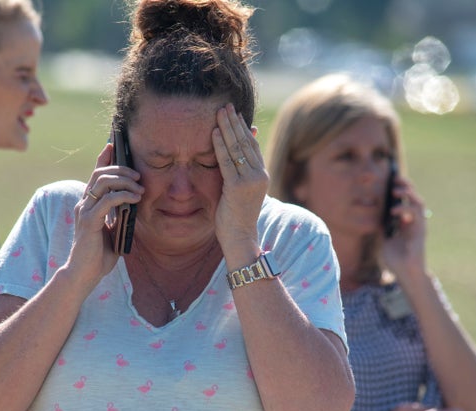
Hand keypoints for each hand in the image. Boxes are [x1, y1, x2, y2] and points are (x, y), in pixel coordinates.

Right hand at [67, 142, 143, 287]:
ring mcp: (85, 211)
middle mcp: (84, 203)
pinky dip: (123, 196)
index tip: (114, 144)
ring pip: (103, 182)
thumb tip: (134, 202)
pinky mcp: (89, 221)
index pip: (95, 174)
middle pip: (100, 173)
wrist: (85, 274)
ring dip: (124, 181)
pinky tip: (135, 199)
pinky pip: (108, 200)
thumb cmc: (99, 255)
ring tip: (140, 188)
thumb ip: (119, 215)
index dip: (103, 157)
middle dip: (121, 168)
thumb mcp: (113, 230)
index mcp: (89, 203)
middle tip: (138, 175)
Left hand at [211, 104, 268, 249]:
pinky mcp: (238, 187)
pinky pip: (227, 162)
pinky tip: (214, 132)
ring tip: (219, 112)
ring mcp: (250, 181)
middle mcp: (259, 175)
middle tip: (225, 105)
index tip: (234, 113)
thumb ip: (237, 172)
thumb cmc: (236, 217)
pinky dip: (220, 145)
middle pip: (246, 142)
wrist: (241, 238)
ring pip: (238, 148)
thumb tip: (233, 157)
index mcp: (261, 175)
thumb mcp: (239, 191)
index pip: (252, 145)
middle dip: (235, 122)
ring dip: (228, 128)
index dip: (243, 128)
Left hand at [381, 177, 427, 277]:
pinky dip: (405, 210)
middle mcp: (414, 221)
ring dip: (407, 194)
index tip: (390, 179)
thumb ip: (382, 225)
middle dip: (406, 186)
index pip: (404, 200)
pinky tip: (394, 211)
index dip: (399, 188)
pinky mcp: (421, 231)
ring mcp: (419, 225)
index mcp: (405, 222)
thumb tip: (375, 211)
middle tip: (395, 178)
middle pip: (414, 197)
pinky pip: (417, 215)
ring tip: (395, 191)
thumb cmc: (395, 259)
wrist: (404, 275)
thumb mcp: (383, 238)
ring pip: (419, 203)